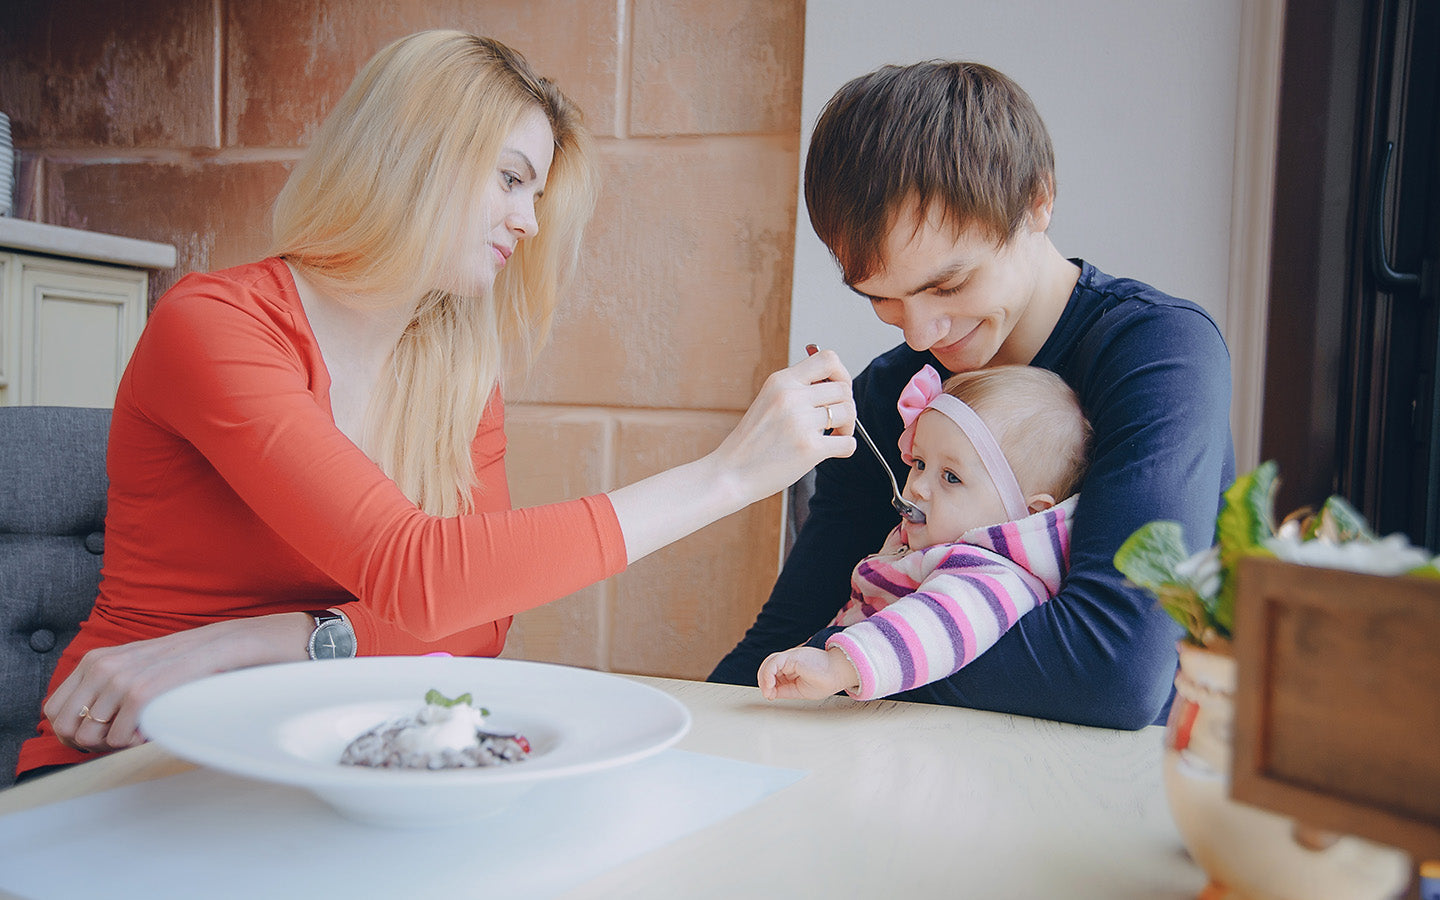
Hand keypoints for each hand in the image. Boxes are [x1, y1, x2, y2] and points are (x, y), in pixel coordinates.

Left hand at [44, 612, 312, 751]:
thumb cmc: (197, 665)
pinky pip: (120, 733)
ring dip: (117, 744)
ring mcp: (125, 675)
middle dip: (92, 744)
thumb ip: (115, 691)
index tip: (106, 736)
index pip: (54, 710)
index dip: (74, 734)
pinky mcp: (148, 688)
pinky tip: (160, 728)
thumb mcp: (148, 670)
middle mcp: (105, 664)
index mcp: (100, 658)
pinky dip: (135, 742)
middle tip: (128, 738)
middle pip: (67, 727)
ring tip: (149, 730)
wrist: (243, 644)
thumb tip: (87, 731)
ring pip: (91, 733)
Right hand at [711, 348, 855, 504]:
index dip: (841, 373)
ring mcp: (800, 422)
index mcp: (781, 381)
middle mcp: (791, 397)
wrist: (730, 474)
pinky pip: (848, 443)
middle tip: (834, 421)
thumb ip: (797, 390)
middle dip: (846, 405)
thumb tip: (836, 383)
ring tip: (833, 436)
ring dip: (847, 426)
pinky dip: (846, 447)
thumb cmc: (751, 441)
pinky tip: (831, 451)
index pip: (828, 358)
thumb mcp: (768, 401)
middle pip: (843, 388)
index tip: (836, 391)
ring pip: (849, 412)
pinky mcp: (809, 448)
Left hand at [758, 645, 859, 699]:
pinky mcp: (792, 657)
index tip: (770, 696)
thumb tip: (770, 693)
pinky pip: (774, 662)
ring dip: (764, 678)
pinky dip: (768, 674)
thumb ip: (785, 690)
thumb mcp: (800, 690)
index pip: (773, 672)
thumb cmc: (826, 681)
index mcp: (793, 667)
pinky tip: (770, 685)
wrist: (839, 674)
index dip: (768, 683)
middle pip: (769, 666)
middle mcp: (790, 660)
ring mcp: (791, 657)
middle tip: (767, 694)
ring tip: (767, 691)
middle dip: (764, 681)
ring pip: (769, 663)